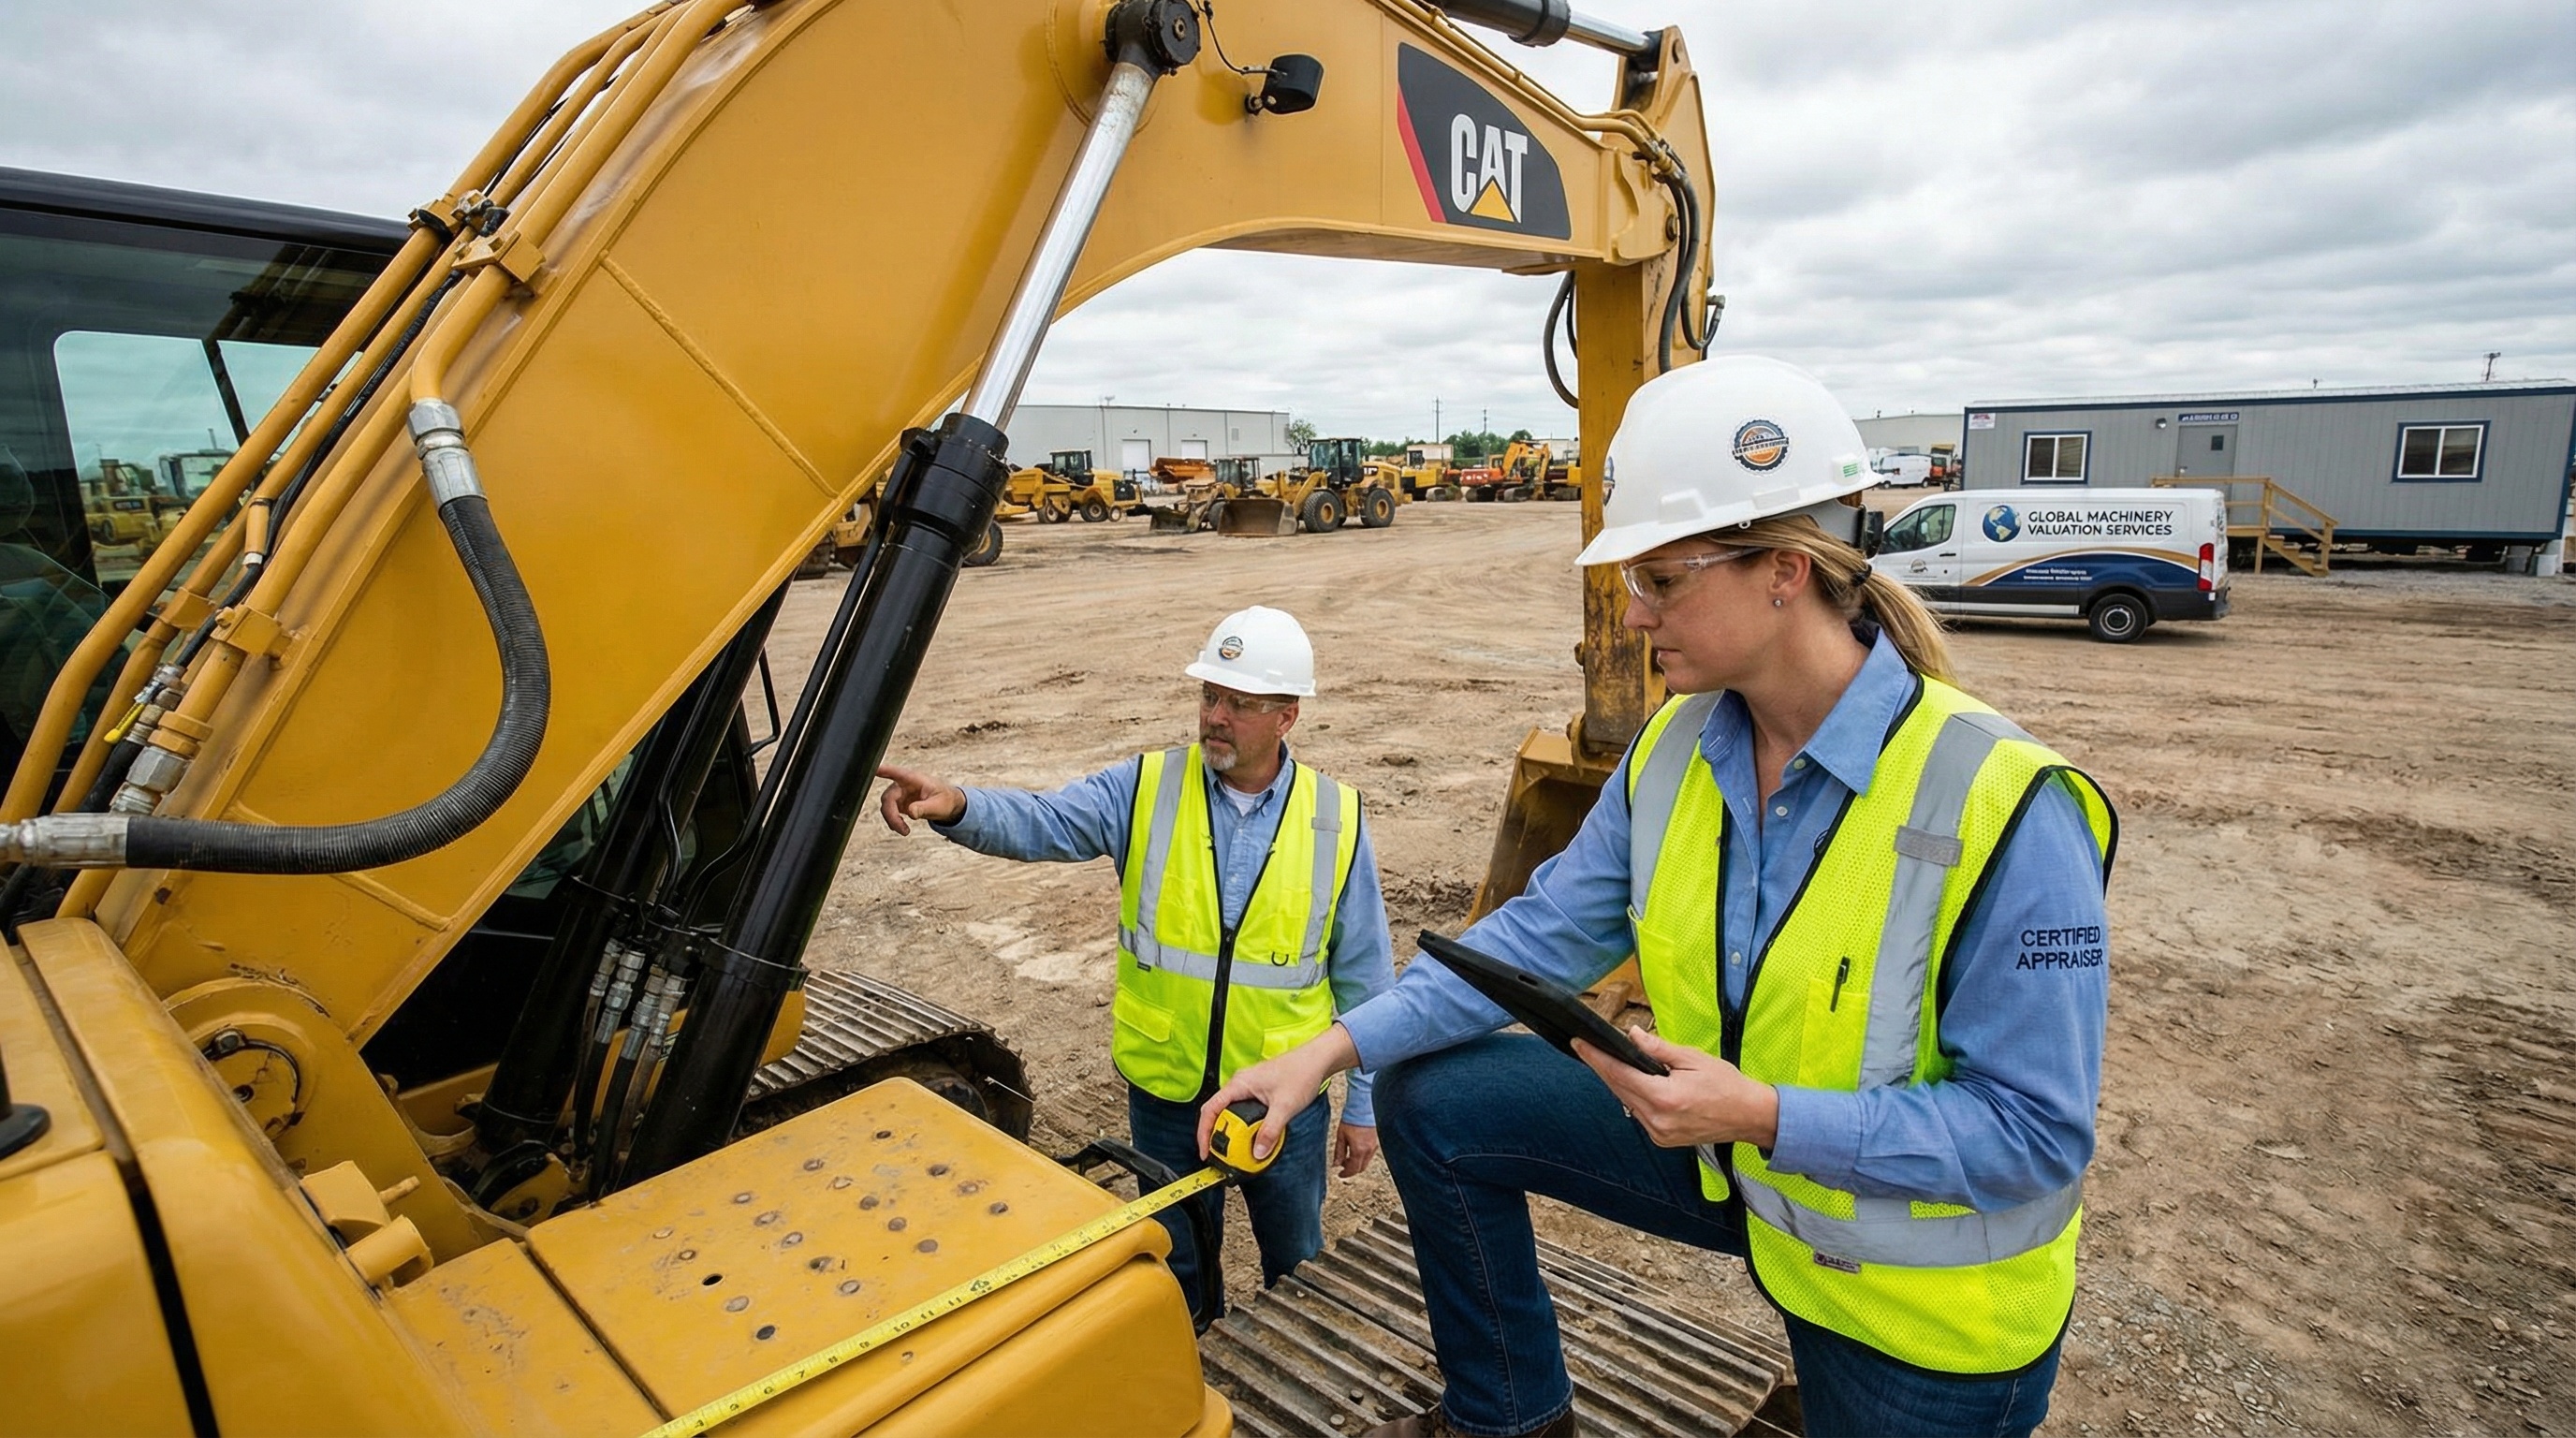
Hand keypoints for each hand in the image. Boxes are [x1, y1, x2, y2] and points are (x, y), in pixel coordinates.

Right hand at [875, 763, 963, 833]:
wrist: (947, 805)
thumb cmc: (945, 799)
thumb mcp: (938, 805)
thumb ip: (924, 808)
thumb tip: (910, 812)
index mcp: (914, 779)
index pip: (897, 772)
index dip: (884, 771)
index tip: (874, 770)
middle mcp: (903, 784)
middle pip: (888, 797)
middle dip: (891, 815)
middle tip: (902, 829)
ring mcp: (900, 793)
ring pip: (886, 806)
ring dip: (892, 820)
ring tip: (905, 831)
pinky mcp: (899, 803)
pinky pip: (890, 812)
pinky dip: (893, 821)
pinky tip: (902, 828)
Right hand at [1197, 1024, 1360, 1164]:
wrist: (1317, 1059)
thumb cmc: (1301, 1072)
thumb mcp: (1285, 1107)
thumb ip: (1270, 1131)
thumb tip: (1259, 1152)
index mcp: (1239, 1083)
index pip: (1210, 1109)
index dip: (1203, 1132)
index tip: (1205, 1151)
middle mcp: (1240, 1083)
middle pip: (1217, 1112)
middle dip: (1217, 1135)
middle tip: (1222, 1154)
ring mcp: (1248, 1086)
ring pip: (1231, 1112)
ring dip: (1232, 1131)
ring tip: (1237, 1149)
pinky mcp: (1258, 1090)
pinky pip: (1243, 1110)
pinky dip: (1244, 1125)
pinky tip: (1254, 1136)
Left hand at [1333, 1122, 1378, 1177]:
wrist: (1363, 1109)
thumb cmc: (1351, 1120)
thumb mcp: (1341, 1137)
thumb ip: (1338, 1152)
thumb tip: (1336, 1164)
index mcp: (1358, 1150)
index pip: (1353, 1169)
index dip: (1346, 1174)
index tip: (1340, 1174)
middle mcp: (1368, 1150)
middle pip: (1360, 1168)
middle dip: (1351, 1170)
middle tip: (1342, 1166)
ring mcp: (1373, 1147)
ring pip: (1365, 1162)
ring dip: (1356, 1163)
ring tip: (1347, 1156)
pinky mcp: (1375, 1143)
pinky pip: (1369, 1156)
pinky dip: (1361, 1157)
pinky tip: (1355, 1151)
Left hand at [1575, 1027, 1778, 1150]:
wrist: (1750, 1116)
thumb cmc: (1727, 1085)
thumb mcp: (1693, 1059)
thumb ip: (1659, 1049)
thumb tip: (1633, 1036)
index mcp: (1665, 1098)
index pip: (1620, 1075)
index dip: (1597, 1058)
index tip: (1580, 1044)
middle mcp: (1658, 1120)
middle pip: (1619, 1089)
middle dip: (1602, 1067)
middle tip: (1585, 1048)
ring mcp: (1659, 1133)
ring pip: (1627, 1102)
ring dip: (1616, 1082)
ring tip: (1604, 1061)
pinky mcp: (1662, 1139)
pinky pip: (1638, 1114)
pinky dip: (1632, 1097)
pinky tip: (1629, 1082)